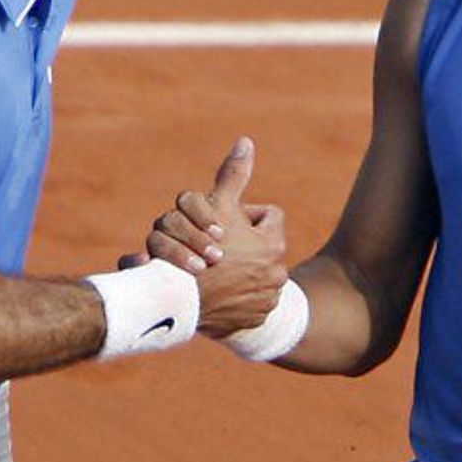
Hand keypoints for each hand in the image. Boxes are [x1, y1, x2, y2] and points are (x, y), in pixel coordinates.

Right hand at [147, 137, 287, 336]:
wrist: (182, 300)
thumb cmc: (199, 245)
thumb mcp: (216, 206)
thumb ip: (233, 176)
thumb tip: (247, 141)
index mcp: (273, 244)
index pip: (269, 216)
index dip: (244, 215)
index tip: (224, 224)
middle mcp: (278, 273)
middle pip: (260, 247)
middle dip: (240, 245)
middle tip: (216, 249)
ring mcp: (267, 300)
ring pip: (254, 277)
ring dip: (238, 272)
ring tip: (214, 272)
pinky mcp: (255, 321)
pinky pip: (248, 305)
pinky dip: (235, 300)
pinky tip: (215, 294)